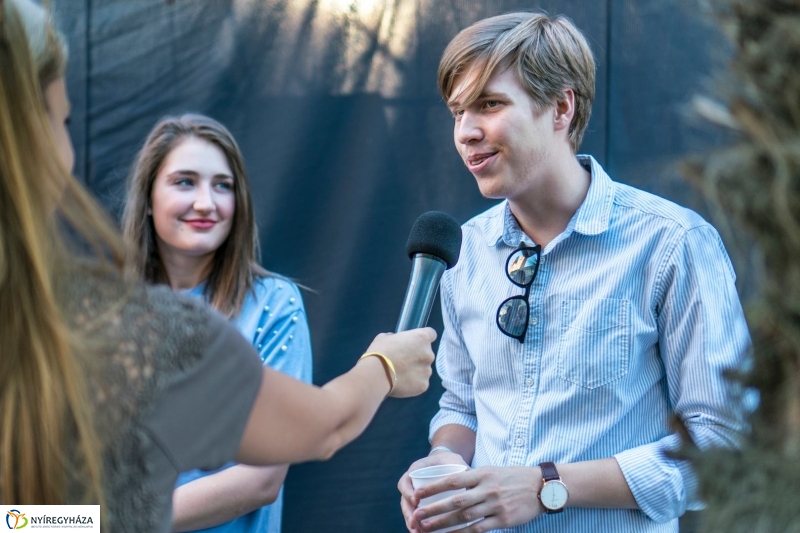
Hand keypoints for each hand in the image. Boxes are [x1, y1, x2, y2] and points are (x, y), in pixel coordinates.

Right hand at [365, 328, 435, 397]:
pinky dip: (413, 382)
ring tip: (401, 374)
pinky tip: (402, 383)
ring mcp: (428, 371)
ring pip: (424, 369)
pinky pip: (420, 382)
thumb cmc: (380, 352)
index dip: (423, 338)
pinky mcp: (424, 385)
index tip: (415, 342)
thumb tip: (398, 343)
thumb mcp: (386, 337)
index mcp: (422, 338)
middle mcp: (429, 354)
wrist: (377, 375)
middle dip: (417, 356)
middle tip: (403, 361)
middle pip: (427, 353)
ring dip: (416, 370)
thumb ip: (397, 338)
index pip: (431, 334)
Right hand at [398, 451, 467, 531]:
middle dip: (409, 514)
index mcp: (416, 470)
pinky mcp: (420, 505)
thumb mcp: (454, 461)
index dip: (408, 492)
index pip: (405, 482)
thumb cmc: (450, 462)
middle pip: (404, 501)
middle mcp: (411, 484)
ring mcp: (414, 495)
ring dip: (412, 523)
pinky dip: (418, 526)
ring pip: (408, 511)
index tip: (416, 501)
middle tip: (415, 524)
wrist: (445, 463)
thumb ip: (463, 469)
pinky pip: (415, 516)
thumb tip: (474, 480)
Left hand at [411, 466, 542, 532]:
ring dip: (443, 523)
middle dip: (434, 509)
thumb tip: (450, 486)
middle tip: (416, 515)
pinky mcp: (503, 520)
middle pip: (455, 501)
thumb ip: (473, 479)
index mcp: (482, 474)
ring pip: (464, 517)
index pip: (452, 480)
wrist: (542, 486)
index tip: (417, 493)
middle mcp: (487, 489)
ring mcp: (495, 505)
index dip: (433, 487)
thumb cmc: (513, 477)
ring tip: (426, 528)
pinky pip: (478, 529)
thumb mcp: (492, 471)